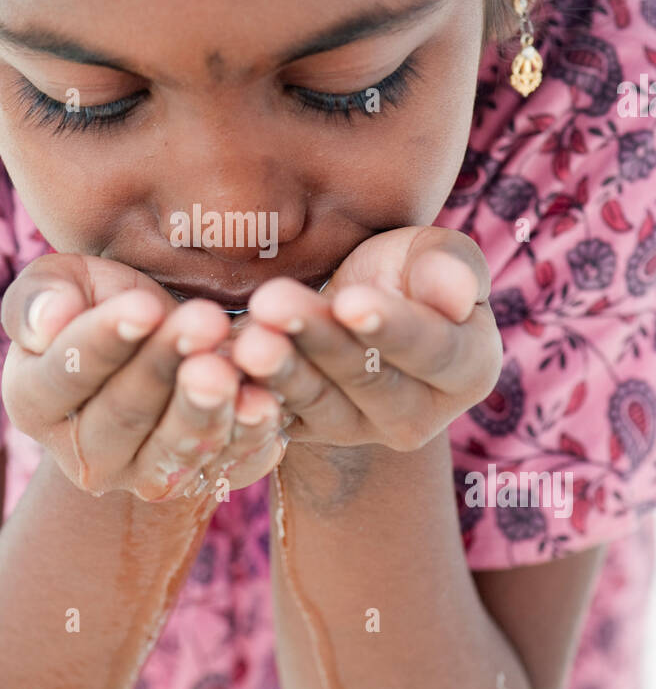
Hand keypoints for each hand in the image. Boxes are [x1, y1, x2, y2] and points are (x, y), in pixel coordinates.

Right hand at [0, 253, 285, 499]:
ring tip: (226, 366)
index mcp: (33, 399)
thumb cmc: (103, 303)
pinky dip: (247, 434)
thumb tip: (49, 320)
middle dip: (164, 365)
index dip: (103, 341)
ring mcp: (142, 475)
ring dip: (203, 407)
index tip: (143, 308)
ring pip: (173, 449)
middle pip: (123, 413)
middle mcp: (83, 454)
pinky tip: (263, 402)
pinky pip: (226, 463)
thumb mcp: (64, 283)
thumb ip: (40, 297)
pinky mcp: (200, 481)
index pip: (64, 375)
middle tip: (203, 321)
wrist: (162, 341)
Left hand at [229, 226, 503, 451]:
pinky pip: (272, 418)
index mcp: (467, 368)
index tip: (351, 301)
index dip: (393, 327)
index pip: (433, 350)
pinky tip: (221, 365)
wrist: (343, 300)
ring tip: (248, 338)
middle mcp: (417, 414)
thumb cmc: (401, 271)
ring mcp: (357, 430)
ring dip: (279, 368)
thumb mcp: (432, 254)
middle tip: (275, 304)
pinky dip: (248, 393)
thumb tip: (460, 294)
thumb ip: (453, 267)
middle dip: (320, 341)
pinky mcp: (304, 433)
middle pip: (368, 379)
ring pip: (316, 400)